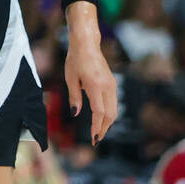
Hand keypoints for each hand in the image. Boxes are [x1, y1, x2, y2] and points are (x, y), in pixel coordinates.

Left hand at [64, 3, 117, 144]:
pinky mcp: (113, 84)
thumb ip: (74, 97)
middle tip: (96, 139)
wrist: (87, 45)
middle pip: (111, 114)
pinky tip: (101, 118)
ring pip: (114, 109)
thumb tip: (76, 114)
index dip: (97, 126)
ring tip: (99, 131)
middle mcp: (107, 86)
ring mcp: (112, 85)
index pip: (99, 112)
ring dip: (108, 122)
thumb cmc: (75, 60)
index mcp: (95, 85)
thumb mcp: (70, 78)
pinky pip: (113, 103)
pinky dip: (109, 113)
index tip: (94, 138)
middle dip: (104, 128)